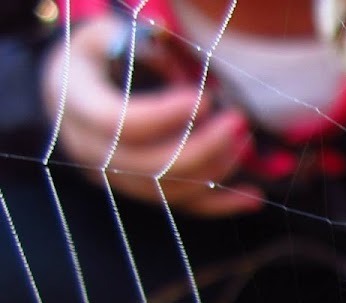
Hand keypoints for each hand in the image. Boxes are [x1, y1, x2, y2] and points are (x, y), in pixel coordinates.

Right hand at [41, 14, 264, 216]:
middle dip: (203, 147)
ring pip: (169, 192)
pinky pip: (182, 207)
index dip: (165, 116)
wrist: (75, 91)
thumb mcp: (107, 36)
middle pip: (151, 167)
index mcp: (77, 105)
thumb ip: (137, 43)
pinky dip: (221, 205)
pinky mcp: (142, 192)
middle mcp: (92, 151)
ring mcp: (117, 178)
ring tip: (243, 142)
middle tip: (238, 121)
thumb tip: (166, 38)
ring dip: (214, 171)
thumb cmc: (98, 57)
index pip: (121, 124)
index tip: (204, 99)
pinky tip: (252, 196)